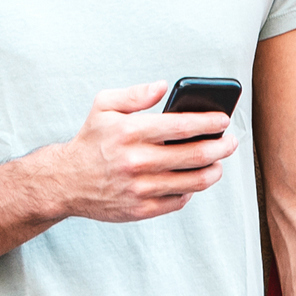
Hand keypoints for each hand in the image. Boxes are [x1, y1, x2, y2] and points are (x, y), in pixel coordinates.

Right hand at [48, 81, 232, 222]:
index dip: (209, 123)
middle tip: (230, 142)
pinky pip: (179, 201)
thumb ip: (134, 94)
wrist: (65, 182)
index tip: (223, 121)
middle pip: (196, 155)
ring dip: (214, 171)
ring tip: (218, 162)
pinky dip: (191, 190)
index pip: (182, 125)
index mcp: (129, 131)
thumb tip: (164, 86)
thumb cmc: (90, 141)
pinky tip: (193, 180)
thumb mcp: (103, 106)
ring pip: (194, 181)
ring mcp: (140, 188)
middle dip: (221, 147)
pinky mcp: (141, 209)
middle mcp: (136, 161)